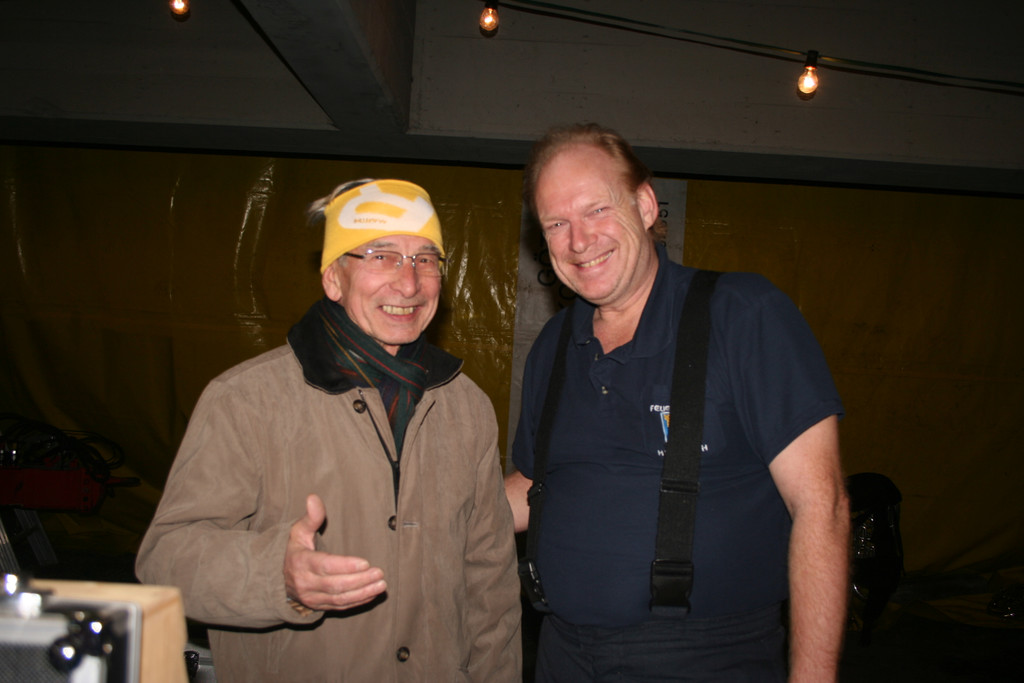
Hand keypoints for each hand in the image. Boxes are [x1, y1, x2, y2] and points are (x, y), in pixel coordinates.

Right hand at [283, 494, 386, 611]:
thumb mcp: (298, 532)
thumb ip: (311, 517)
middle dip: (359, 580)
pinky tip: (372, 594)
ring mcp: (312, 597)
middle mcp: (305, 583)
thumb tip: (313, 497)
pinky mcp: (319, 606)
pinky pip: (340, 606)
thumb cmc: (294, 550)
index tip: (365, 562)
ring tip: (381, 585)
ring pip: (339, 598)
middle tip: (379, 573)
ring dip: (362, 593)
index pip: (325, 565)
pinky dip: (358, 602)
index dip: (345, 566)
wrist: (277, 579)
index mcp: (301, 562)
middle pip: (335, 585)